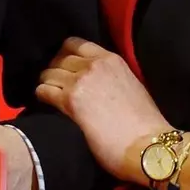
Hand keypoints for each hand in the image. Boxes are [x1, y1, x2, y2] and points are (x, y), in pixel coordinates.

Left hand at [35, 37, 171, 185]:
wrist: (149, 146)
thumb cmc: (145, 123)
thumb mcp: (130, 85)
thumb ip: (109, 76)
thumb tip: (92, 81)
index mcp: (110, 58)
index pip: (75, 43)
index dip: (64, 55)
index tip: (63, 67)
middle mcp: (93, 64)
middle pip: (58, 58)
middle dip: (54, 70)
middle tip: (54, 84)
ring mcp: (80, 81)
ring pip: (47, 73)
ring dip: (46, 84)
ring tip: (49, 95)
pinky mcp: (70, 101)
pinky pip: (43, 90)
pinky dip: (40, 96)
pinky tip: (45, 104)